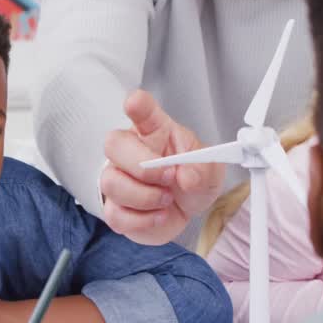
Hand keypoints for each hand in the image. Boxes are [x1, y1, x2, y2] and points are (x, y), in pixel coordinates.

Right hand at [100, 90, 223, 244]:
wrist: (184, 209)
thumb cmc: (190, 179)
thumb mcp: (210, 171)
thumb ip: (203, 170)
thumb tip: (187, 177)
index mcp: (154, 130)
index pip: (141, 109)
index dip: (136, 105)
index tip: (135, 103)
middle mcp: (130, 150)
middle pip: (114, 144)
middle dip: (142, 165)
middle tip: (169, 177)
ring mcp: (117, 178)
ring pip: (112, 183)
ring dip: (146, 197)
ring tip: (167, 199)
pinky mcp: (114, 208)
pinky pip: (116, 214)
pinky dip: (143, 220)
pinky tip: (158, 214)